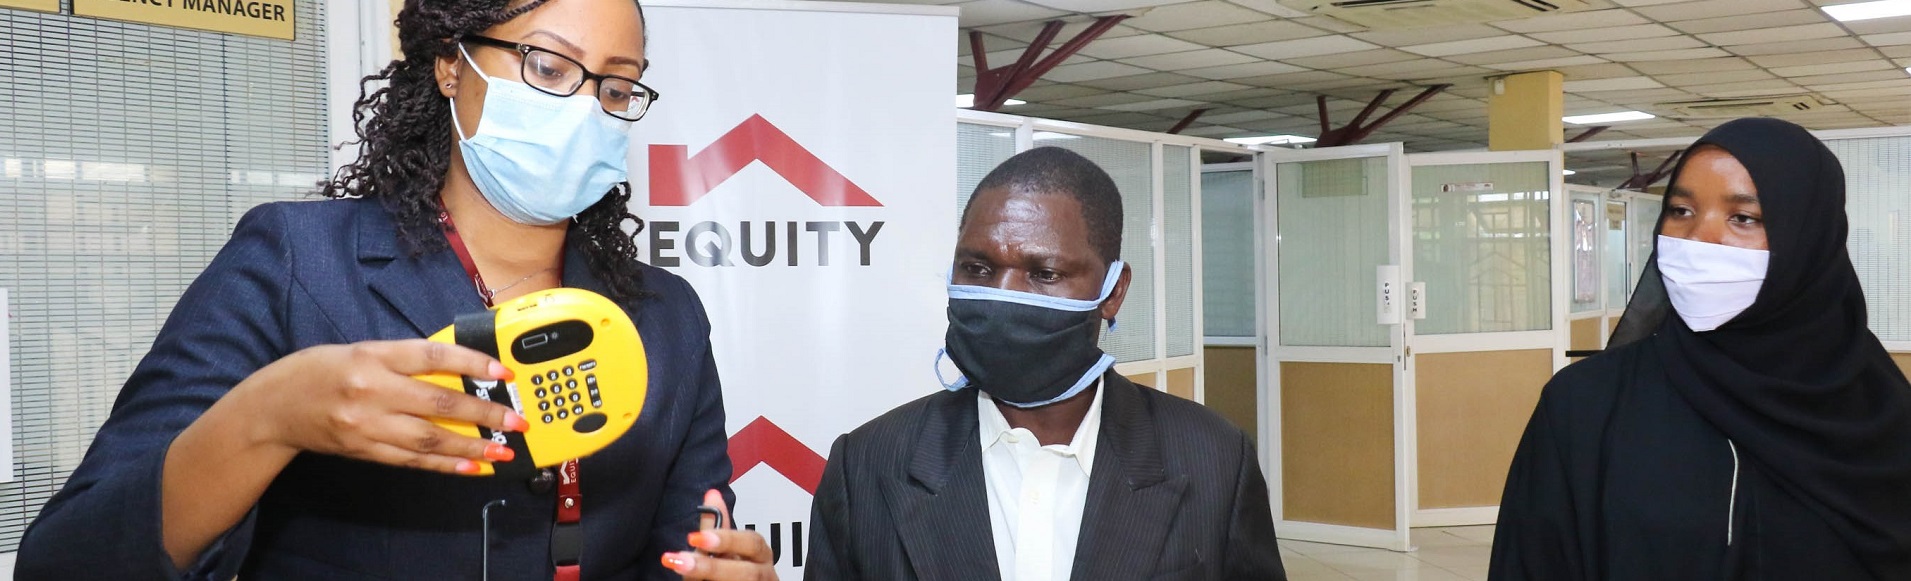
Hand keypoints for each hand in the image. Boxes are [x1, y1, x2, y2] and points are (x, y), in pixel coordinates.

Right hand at [227, 339, 527, 474]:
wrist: (273, 408)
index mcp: (373, 355)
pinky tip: (470, 466)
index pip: (433, 356)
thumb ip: (406, 360)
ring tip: (502, 451)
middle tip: (516, 421)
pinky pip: (411, 461)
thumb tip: (459, 369)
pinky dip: (444, 465)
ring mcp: (367, 424)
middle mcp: (371, 389)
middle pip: (439, 403)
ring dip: (472, 447)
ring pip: (429, 438)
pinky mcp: (364, 450)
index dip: (473, 362)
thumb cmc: (320, 371)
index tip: (504, 372)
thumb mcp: (363, 351)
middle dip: (485, 413)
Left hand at [661, 489, 777, 580]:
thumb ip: (716, 528)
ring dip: (709, 579)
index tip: (695, 537)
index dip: (726, 539)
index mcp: (760, 555)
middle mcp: (764, 574)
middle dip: (712, 567)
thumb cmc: (731, 572)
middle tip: (682, 561)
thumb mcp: (722, 549)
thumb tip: (712, 495)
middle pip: (747, 572)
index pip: (752, 543)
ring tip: (682, 571)